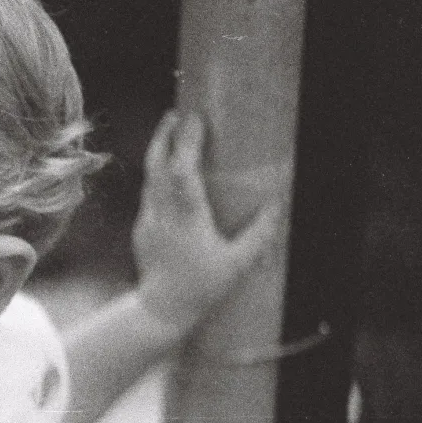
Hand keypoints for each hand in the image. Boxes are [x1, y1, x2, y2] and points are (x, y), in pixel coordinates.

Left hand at [131, 110, 285, 334]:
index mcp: (187, 220)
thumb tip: (279, 201)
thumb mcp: (239, 263)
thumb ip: (260, 232)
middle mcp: (162, 215)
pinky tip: (172, 169)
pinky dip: (159, 175)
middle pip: (156, 167)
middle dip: (164, 136)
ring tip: (174, 131)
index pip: (182, 172)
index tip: (194, 119)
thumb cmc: (203, 287)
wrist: (162, 310)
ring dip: (160, 152)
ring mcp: (148, 221)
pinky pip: (149, 194)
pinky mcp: (142, 227)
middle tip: (176, 113)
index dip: (186, 143)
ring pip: (149, 178)